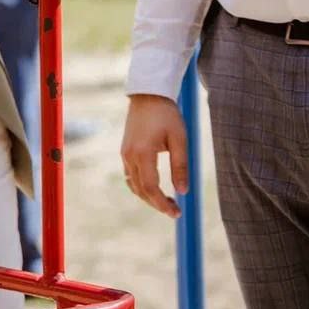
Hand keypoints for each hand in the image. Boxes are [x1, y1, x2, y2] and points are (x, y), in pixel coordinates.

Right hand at [120, 94, 188, 217]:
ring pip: (133, 185)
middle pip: (140, 190)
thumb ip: (180, 166)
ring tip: (166, 201)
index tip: (177, 212)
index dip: (163, 204)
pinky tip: (155, 188)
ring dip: (148, 197)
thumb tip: (183, 191)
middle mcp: (130, 156)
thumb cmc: (166, 115)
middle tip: (175, 210)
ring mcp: (125, 154)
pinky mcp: (125, 152)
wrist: (148, 96)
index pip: (151, 188)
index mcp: (143, 153)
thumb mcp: (180, 139)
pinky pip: (131, 176)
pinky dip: (141, 187)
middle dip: (157, 204)